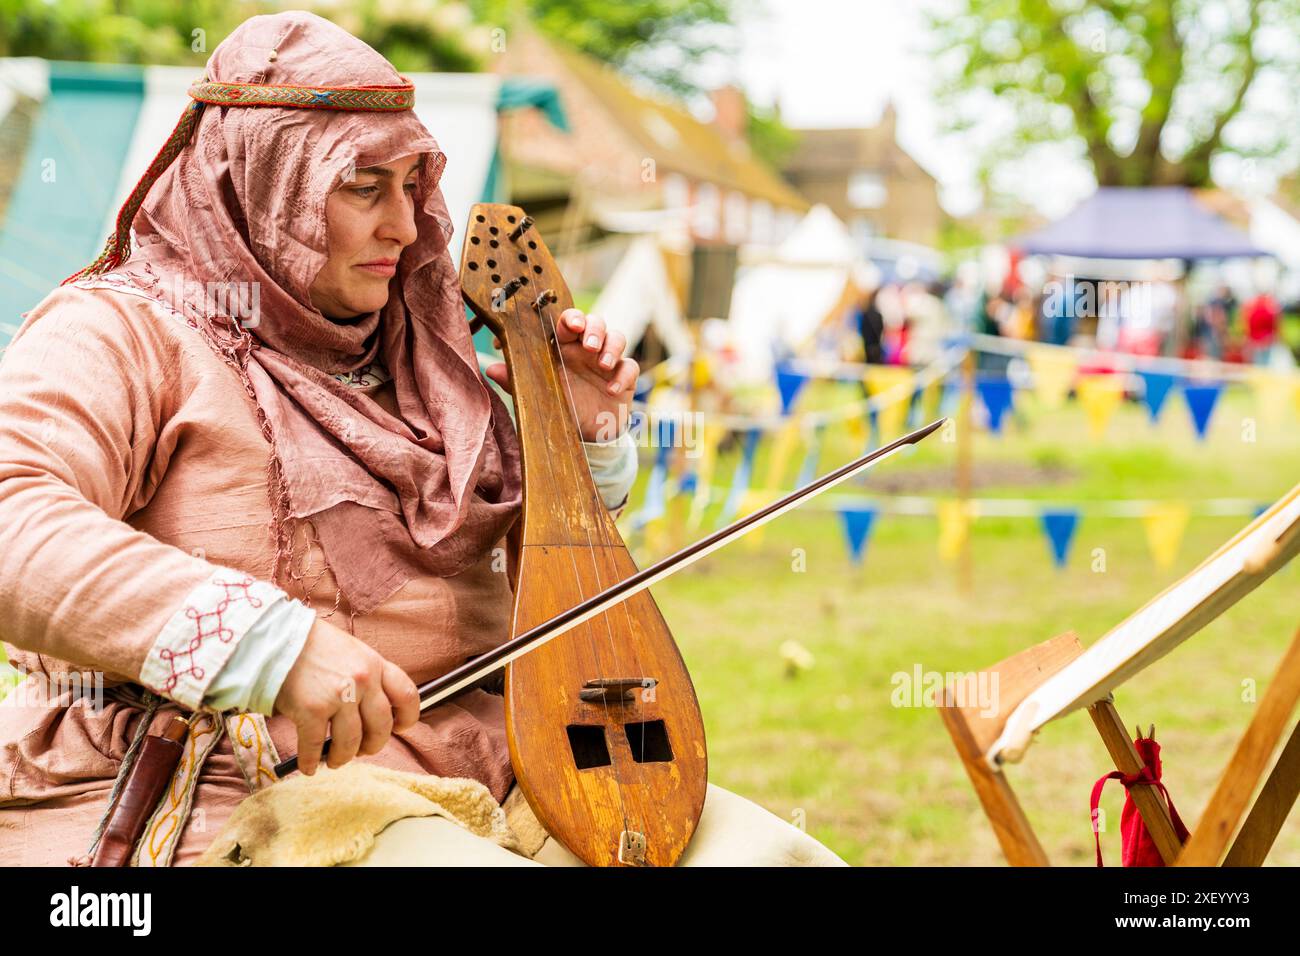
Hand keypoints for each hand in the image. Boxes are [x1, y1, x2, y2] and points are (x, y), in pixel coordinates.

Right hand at [273, 617, 419, 774]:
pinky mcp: (312, 710)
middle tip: (361, 750)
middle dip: (373, 745)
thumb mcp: (349, 651)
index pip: (407, 695)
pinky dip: (311, 761)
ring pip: (352, 742)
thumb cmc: (309, 645)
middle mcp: (362, 680)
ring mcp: (339, 696)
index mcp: (374, 663)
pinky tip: (308, 766)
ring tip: (334, 759)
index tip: (399, 728)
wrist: (273, 637)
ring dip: (343, 757)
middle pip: (381, 727)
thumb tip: (369, 710)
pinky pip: (316, 747)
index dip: (407, 717)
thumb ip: (364, 676)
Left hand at [484, 308, 638, 441]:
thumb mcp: (536, 394)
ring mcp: (608, 362)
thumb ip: (515, 381)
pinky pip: (630, 367)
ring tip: (602, 363)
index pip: (569, 321)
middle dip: (594, 328)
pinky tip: (612, 389)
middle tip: (589, 344)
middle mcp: (587, 350)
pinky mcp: (625, 379)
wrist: (584, 436)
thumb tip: (491, 369)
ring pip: (617, 337)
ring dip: (611, 346)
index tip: (569, 325)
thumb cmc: (559, 407)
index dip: (571, 318)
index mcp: (564, 347)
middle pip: (596, 322)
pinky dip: (623, 375)